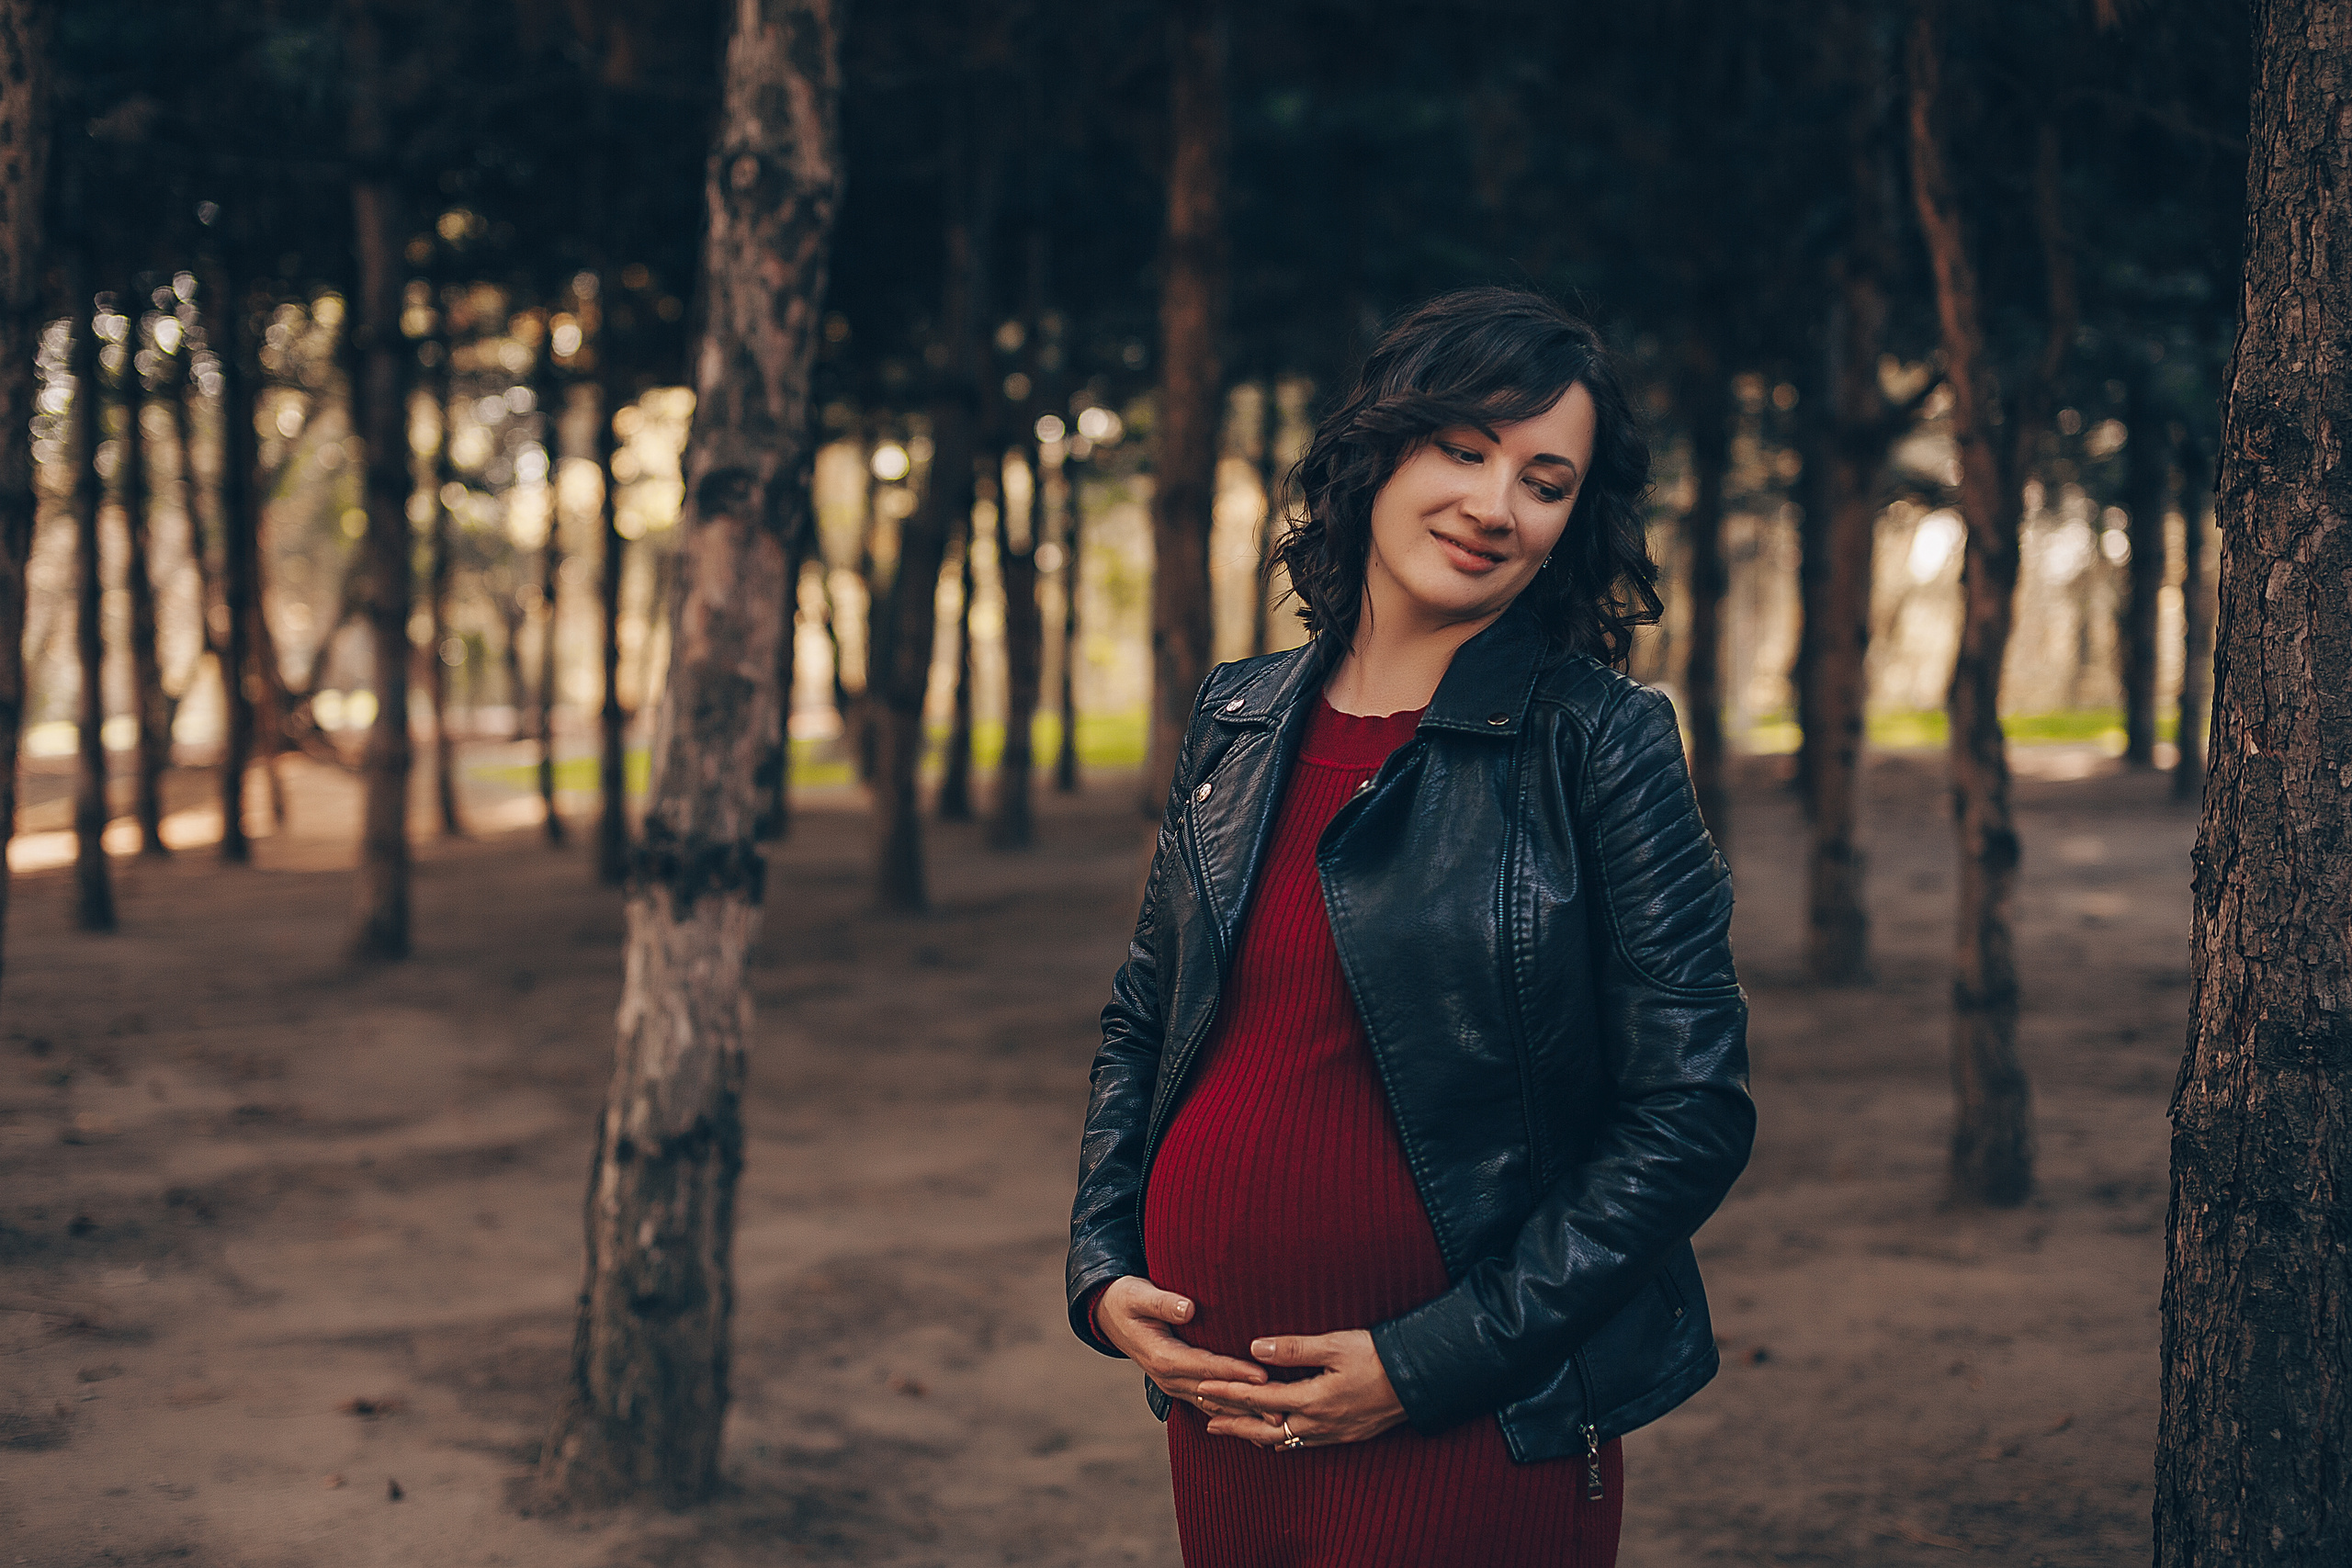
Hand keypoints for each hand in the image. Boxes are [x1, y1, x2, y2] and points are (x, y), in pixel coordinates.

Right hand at [1095, 1276, 1269, 1417]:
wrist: (1109, 1315)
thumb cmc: (1127, 1299)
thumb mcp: (1138, 1295)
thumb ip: (1163, 1302)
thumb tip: (1188, 1308)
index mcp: (1162, 1357)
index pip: (1206, 1367)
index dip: (1234, 1372)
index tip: (1262, 1376)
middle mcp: (1169, 1378)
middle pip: (1215, 1393)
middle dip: (1249, 1402)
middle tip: (1282, 1410)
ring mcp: (1175, 1385)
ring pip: (1215, 1404)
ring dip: (1245, 1413)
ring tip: (1277, 1421)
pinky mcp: (1181, 1385)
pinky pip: (1210, 1403)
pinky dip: (1233, 1412)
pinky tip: (1255, 1423)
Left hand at [1195, 1330, 1408, 1449]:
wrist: (1419, 1379)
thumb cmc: (1378, 1356)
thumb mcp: (1336, 1345)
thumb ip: (1294, 1348)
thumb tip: (1255, 1347)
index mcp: (1312, 1400)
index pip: (1258, 1399)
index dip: (1227, 1393)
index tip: (1201, 1387)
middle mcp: (1318, 1423)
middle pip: (1263, 1429)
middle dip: (1232, 1423)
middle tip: (1205, 1418)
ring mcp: (1331, 1433)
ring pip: (1282, 1440)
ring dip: (1253, 1433)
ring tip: (1231, 1428)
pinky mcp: (1343, 1435)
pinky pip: (1302, 1443)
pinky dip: (1279, 1439)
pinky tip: (1274, 1434)